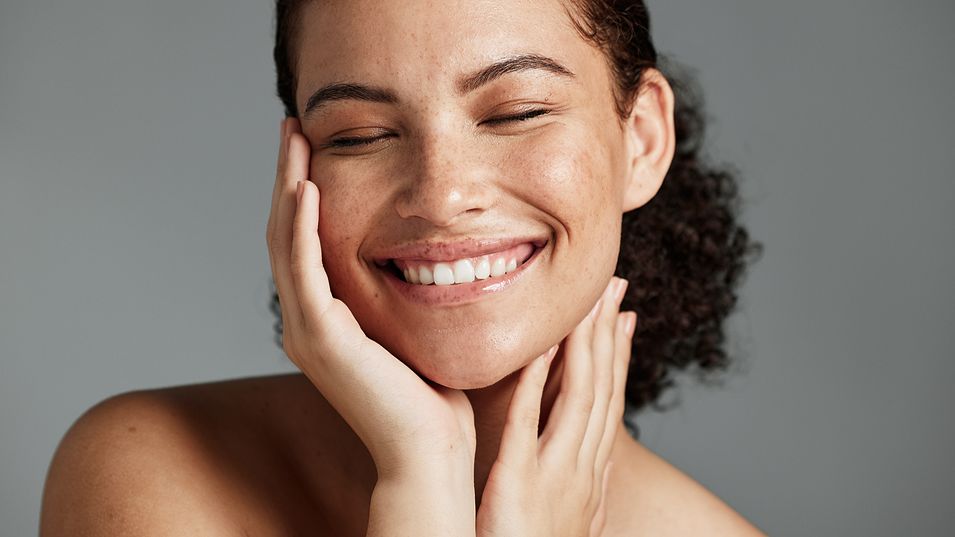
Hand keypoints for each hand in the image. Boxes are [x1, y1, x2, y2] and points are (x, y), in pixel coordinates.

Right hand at [265, 118, 475, 477]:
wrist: (429, 451)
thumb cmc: (433, 395)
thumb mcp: (416, 327)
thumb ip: (408, 290)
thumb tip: (433, 251)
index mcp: (326, 319)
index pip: (306, 242)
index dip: (305, 192)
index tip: (315, 148)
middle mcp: (307, 321)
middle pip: (287, 233)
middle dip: (290, 176)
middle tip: (294, 128)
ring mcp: (308, 330)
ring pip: (286, 243)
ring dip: (289, 186)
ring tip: (294, 138)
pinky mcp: (321, 339)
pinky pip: (304, 270)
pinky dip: (302, 227)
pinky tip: (308, 187)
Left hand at [475, 277, 635, 536]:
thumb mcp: (567, 510)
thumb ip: (575, 475)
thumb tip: (587, 452)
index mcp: (590, 470)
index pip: (609, 400)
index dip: (618, 355)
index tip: (623, 314)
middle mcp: (583, 466)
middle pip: (602, 388)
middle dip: (609, 335)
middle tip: (615, 287)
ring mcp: (556, 473)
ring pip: (579, 396)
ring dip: (585, 345)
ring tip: (587, 301)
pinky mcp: (519, 481)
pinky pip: (529, 422)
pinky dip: (535, 382)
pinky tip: (536, 348)